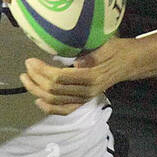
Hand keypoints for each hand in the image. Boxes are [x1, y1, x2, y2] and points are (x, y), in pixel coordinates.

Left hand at [20, 37, 148, 114]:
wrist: (130, 63)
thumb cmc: (118, 51)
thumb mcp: (107, 47)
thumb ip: (92, 56)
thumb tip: (77, 62)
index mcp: (91, 78)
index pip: (59, 78)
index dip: (41, 71)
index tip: (30, 60)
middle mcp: (87, 92)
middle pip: (54, 90)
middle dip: (36, 79)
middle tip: (26, 67)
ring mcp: (85, 98)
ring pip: (55, 101)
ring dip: (37, 91)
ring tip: (26, 79)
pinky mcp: (84, 100)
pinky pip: (64, 109)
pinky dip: (50, 108)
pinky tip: (38, 101)